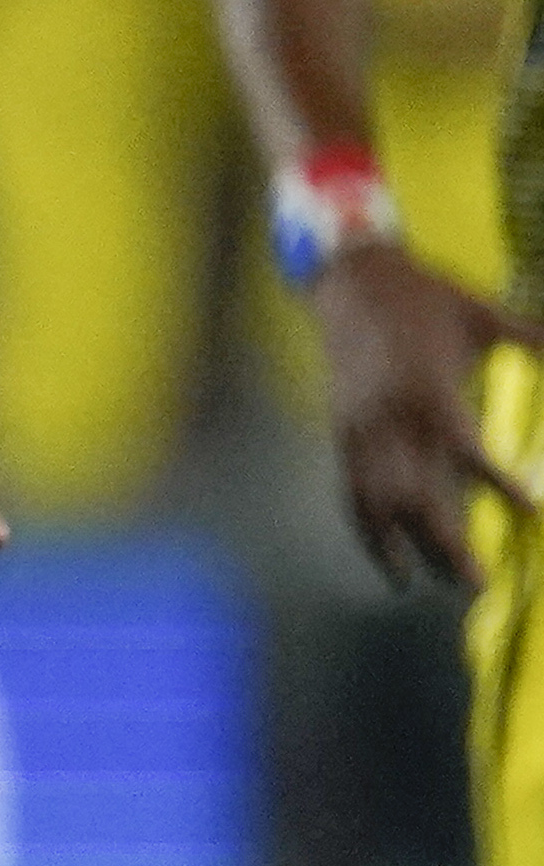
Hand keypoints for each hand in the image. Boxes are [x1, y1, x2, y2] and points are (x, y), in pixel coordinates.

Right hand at [312, 238, 543, 586]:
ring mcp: (362, 430)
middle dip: (443, 543)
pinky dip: (365, 527)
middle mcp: (393, 419)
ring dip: (400, 547)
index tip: (530, 514)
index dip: (497, 486)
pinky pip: (350, 491)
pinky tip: (383, 555)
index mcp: (432, 390)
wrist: (352, 282)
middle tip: (473, 582)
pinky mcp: (342, 434)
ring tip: (422, 583)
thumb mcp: (487, 316)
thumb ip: (537, 339)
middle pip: (416, 496)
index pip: (466, 454)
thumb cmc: (427, 297)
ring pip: (377, 504)